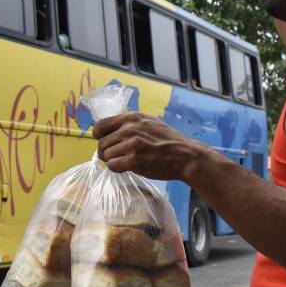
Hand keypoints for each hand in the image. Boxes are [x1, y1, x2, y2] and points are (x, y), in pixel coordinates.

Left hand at [93, 112, 215, 181]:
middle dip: (106, 152)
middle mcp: (129, 128)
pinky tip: (127, 168)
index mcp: (132, 117)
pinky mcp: (134, 160)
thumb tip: (109, 130)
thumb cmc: (168, 141)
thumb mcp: (149, 123)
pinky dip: (117, 169)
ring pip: (106, 155)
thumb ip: (130, 124)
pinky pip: (112, 165)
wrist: (185, 156)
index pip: (101, 125)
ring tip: (125, 162)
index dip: (99, 136)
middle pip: (102, 143)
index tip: (104, 142)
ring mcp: (132, 144)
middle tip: (117, 156)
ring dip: (113, 161)